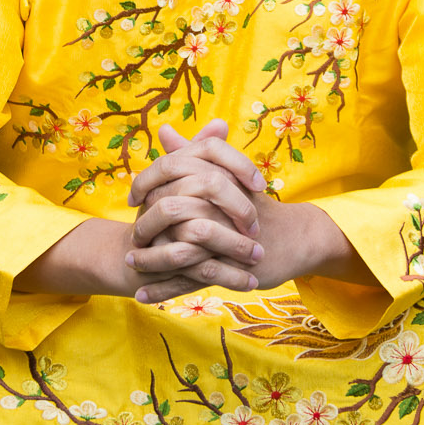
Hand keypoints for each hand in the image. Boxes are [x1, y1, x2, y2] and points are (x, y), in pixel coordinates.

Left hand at [128, 122, 373, 302]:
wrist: (293, 237)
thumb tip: (165, 130)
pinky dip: (162, 288)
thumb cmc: (254, 205)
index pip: (171, 177)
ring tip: (131, 264)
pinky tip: (141, 294)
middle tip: (131, 238)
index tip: (132, 199)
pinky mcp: (228, 267)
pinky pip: (189, 280)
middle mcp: (219, 207)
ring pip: (179, 249)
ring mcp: (225, 238)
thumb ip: (192, 153)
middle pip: (172, 213)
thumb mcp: (224, 175)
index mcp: (217, 180)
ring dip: (150, 261)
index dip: (146, 186)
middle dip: (146, 227)